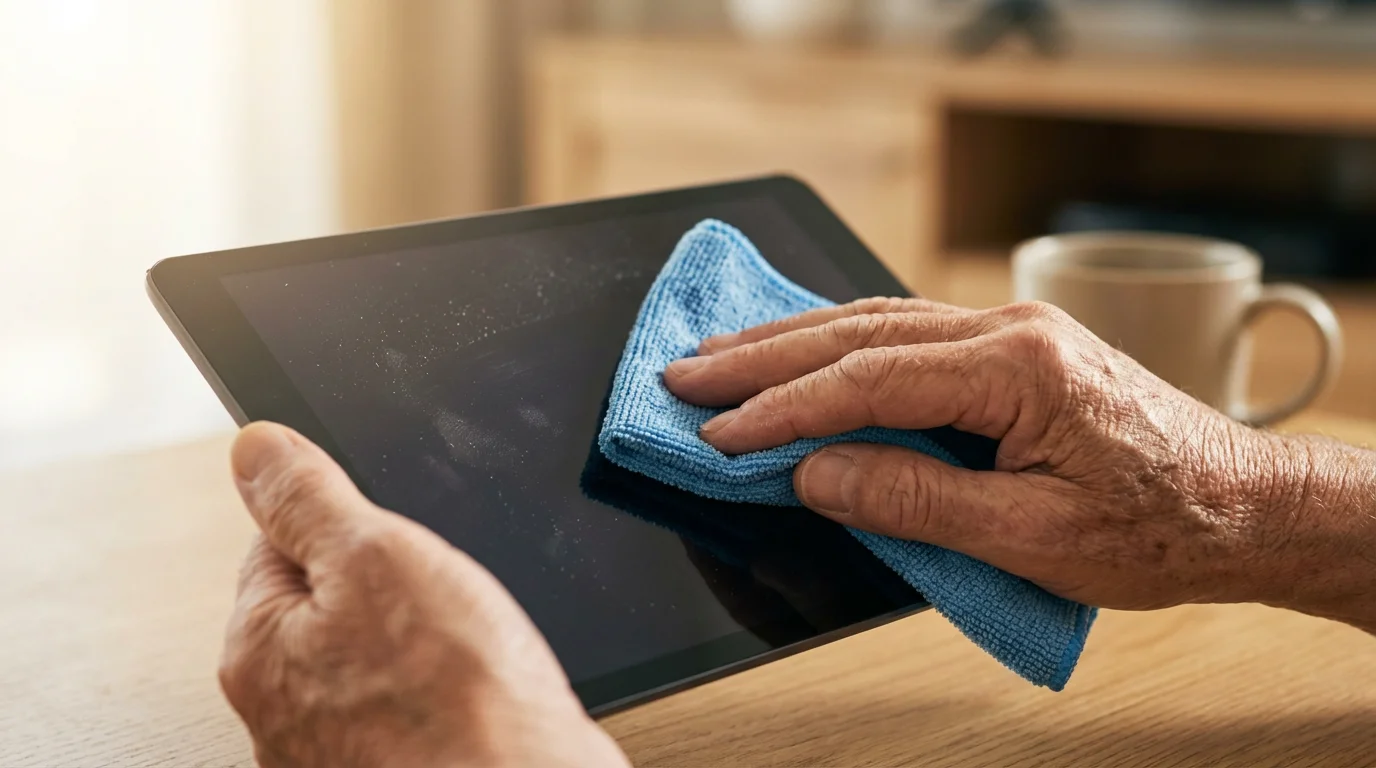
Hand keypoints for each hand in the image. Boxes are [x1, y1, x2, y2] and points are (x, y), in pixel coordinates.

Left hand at [220, 423, 627, 767]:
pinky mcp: (396, 765)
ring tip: (465, 648)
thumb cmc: (456, 701)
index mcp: (257, 649)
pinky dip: (448, 688)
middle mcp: (282, 712)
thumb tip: (254, 449)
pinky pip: (418, 702)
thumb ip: (306, 497)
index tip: (391, 535)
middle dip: (392, 585)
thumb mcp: (375, 555)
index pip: (279, 543)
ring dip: (426, 640)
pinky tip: (477, 689)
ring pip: (383, 655)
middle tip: (439, 596)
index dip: (349, 524)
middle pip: (334, 602)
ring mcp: (338, 750)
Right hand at [664, 298, 1375, 628]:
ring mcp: (1010, 331)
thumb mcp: (1030, 534)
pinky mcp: (1010, 349)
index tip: (717, 434)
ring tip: (719, 358)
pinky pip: (906, 333)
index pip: (868, 379)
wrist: (1242, 505)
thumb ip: (915, 498)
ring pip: (875, 322)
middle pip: (858, 332)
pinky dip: (839, 345)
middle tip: (684, 378)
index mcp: (1017, 366)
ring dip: (791, 342)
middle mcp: (1008, 329)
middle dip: (762, 358)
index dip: (782, 410)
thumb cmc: (1156, 526)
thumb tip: (817, 473)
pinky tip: (800, 350)